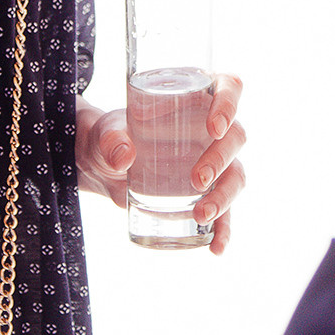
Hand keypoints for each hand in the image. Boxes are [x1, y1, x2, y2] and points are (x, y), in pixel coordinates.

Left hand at [76, 76, 247, 254]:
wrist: (99, 165)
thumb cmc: (106, 136)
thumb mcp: (101, 133)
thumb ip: (108, 139)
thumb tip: (123, 157)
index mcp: (192, 98)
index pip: (227, 87)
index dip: (229, 103)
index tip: (215, 127)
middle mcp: (208, 128)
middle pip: (235, 136)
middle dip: (221, 159)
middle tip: (196, 180)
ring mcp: (211, 161)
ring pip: (235, 174)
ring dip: (226, 196)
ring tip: (201, 215)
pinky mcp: (204, 193)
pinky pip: (224, 210)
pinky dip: (224, 229)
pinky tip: (216, 247)